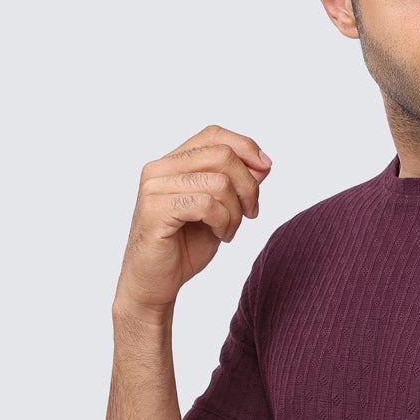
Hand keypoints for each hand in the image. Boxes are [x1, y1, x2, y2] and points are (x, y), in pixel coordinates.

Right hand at [115, 124, 271, 324]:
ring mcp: (154, 188)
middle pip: (222, 155)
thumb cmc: (184, 248)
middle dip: (248, 186)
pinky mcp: (155, 210)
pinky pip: (207, 204)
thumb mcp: (221, 212)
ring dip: (236, 211)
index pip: (214, 134)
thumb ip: (237, 186)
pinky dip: (224, 222)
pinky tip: (221, 236)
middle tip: (250, 214)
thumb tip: (263, 164)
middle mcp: (159, 169)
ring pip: (219, 182)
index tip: (265, 171)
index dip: (246, 147)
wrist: (154, 285)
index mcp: (172, 163)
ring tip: (229, 231)